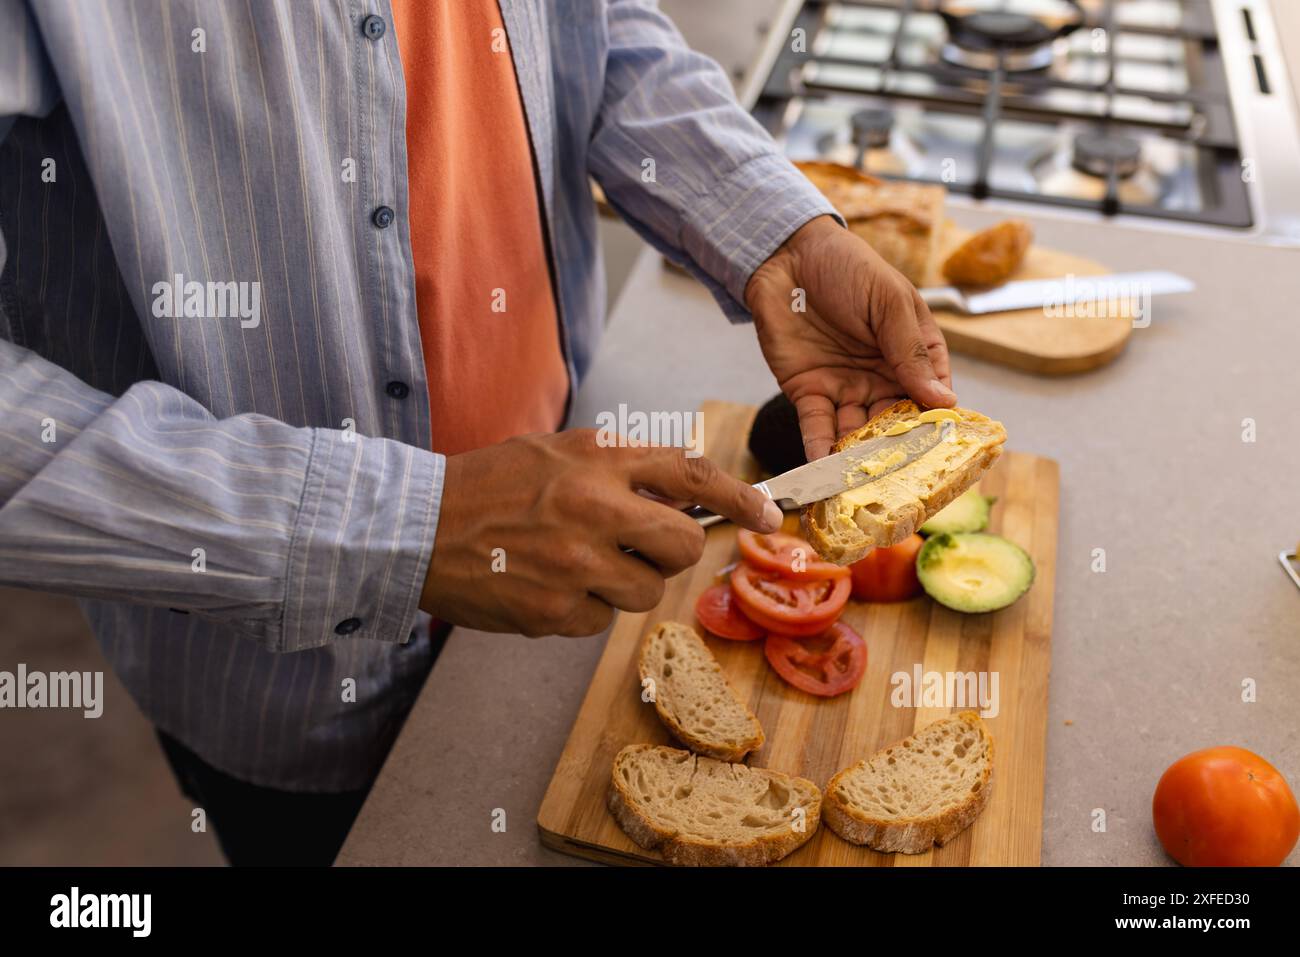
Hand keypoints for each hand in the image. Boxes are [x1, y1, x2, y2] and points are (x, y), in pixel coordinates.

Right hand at [420, 430, 783, 636]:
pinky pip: (599, 622)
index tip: (769, 514)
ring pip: (645, 592)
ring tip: (573, 565)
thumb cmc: (487, 486)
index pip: (691, 473)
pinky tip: (544, 587)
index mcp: (596, 458)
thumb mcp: (557, 451)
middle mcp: (593, 506)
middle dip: (671, 552)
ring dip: (621, 585)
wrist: (415, 525)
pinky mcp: (553, 610)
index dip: (740, 497)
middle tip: (640, 548)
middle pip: (682, 545)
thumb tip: (682, 494)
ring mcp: (574, 562)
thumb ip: (617, 466)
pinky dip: (580, 611)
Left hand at [745, 214, 955, 460]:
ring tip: (860, 487)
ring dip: (857, 461)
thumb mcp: (889, 302)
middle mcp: (881, 378)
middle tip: (898, 483)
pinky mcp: (808, 393)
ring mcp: (845, 388)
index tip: (943, 453)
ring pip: (856, 434)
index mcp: (911, 353)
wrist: (786, 256)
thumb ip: (911, 351)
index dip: (937, 424)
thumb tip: (945, 399)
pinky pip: (817, 428)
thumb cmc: (847, 267)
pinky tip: (822, 470)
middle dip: (895, 454)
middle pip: (894, 425)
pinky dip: (819, 450)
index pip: (932, 396)